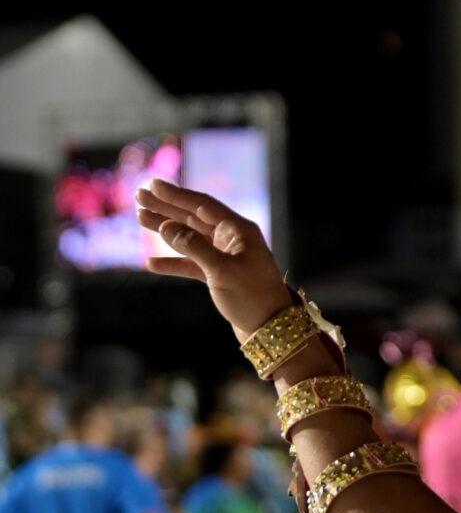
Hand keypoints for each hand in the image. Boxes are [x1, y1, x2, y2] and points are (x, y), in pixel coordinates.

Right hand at [135, 180, 292, 342]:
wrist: (270, 327)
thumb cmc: (252, 296)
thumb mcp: (222, 270)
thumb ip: (193, 246)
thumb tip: (166, 226)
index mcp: (238, 230)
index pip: (202, 205)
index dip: (176, 194)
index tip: (152, 184)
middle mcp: (232, 239)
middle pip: (193, 217)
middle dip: (166, 207)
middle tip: (138, 196)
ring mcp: (225, 257)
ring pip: (189, 239)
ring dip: (165, 229)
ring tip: (140, 217)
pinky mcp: (219, 276)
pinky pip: (191, 264)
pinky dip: (172, 262)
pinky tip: (151, 264)